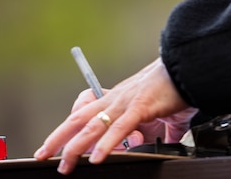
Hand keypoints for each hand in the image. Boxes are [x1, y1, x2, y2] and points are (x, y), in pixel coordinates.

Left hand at [33, 57, 196, 173]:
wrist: (189, 67)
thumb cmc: (175, 86)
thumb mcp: (160, 113)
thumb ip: (160, 129)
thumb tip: (167, 142)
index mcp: (117, 100)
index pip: (84, 113)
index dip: (68, 128)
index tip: (56, 144)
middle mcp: (115, 100)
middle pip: (78, 119)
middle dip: (58, 139)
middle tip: (42, 155)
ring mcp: (125, 103)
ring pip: (93, 126)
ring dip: (75, 147)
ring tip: (64, 164)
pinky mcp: (140, 107)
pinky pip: (119, 129)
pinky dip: (106, 145)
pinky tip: (96, 158)